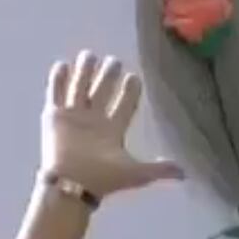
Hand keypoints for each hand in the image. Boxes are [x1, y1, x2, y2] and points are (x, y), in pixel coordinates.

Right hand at [41, 50, 182, 199]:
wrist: (72, 184)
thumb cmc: (103, 178)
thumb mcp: (136, 174)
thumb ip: (158, 169)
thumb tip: (183, 174)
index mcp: (113, 130)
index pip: (124, 103)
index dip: (130, 90)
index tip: (133, 77)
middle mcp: (93, 120)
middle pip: (101, 91)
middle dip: (107, 75)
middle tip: (113, 61)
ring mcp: (73, 117)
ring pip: (79, 87)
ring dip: (84, 71)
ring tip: (89, 55)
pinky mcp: (54, 118)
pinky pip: (55, 93)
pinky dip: (58, 79)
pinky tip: (63, 64)